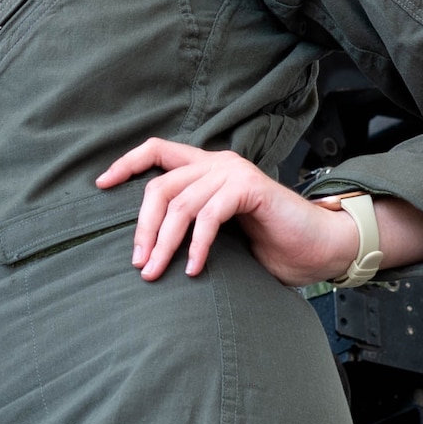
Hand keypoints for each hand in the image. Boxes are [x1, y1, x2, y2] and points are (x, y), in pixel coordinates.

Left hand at [94, 139, 359, 285]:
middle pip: (160, 185)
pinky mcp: (250, 187)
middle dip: (143, 227)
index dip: (126, 163)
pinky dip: (197, 245)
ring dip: (163, 242)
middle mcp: (216, 163)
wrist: (322, 248)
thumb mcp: (218, 233)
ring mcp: (232, 172)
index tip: (101, 185)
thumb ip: (189, 225)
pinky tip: (194, 269)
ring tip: (155, 272)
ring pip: (180, 203)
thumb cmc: (271, 245)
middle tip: (138, 263)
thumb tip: (144, 246)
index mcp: (205, 167)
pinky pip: (209, 215)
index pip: (157, 151)